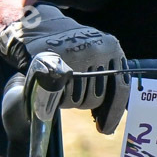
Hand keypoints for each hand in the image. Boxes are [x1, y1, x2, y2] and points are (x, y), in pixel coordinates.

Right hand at [0, 2, 129, 135]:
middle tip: (71, 93)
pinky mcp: (55, 63)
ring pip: (79, 100)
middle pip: (98, 98)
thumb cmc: (68, 47)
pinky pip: (61, 96)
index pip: (120, 88)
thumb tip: (112, 117)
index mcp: (111, 47)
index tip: (105, 129)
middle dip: (84, 103)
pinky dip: (55, 100)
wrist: (36, 27)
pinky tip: (52, 88)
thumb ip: (107, 76)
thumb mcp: (95, 52)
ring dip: (69, 101)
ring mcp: (76, 56)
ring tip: (60, 85)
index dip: (113, 113)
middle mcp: (97, 49)